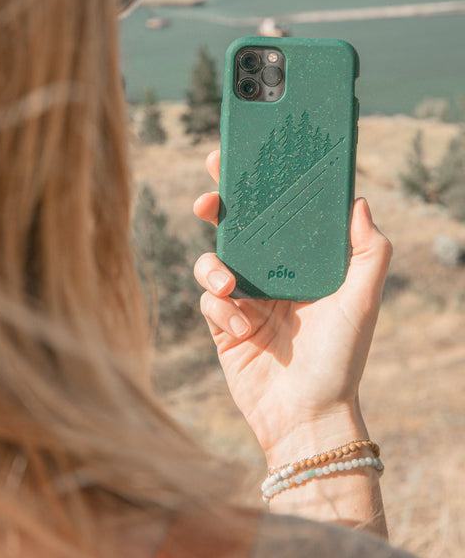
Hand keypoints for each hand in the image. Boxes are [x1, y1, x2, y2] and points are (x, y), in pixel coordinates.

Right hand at [193, 150, 391, 465]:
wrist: (306, 416)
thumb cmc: (340, 359)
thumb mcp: (364, 301)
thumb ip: (369, 251)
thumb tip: (359, 201)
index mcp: (303, 265)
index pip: (280, 216)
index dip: (263, 188)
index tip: (248, 160)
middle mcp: (273, 277)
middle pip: (239, 230)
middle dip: (220, 209)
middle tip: (208, 198)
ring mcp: (247, 300)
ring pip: (214, 261)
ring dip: (214, 266)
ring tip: (229, 284)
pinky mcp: (224, 325)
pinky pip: (208, 300)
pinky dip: (219, 309)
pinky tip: (239, 328)